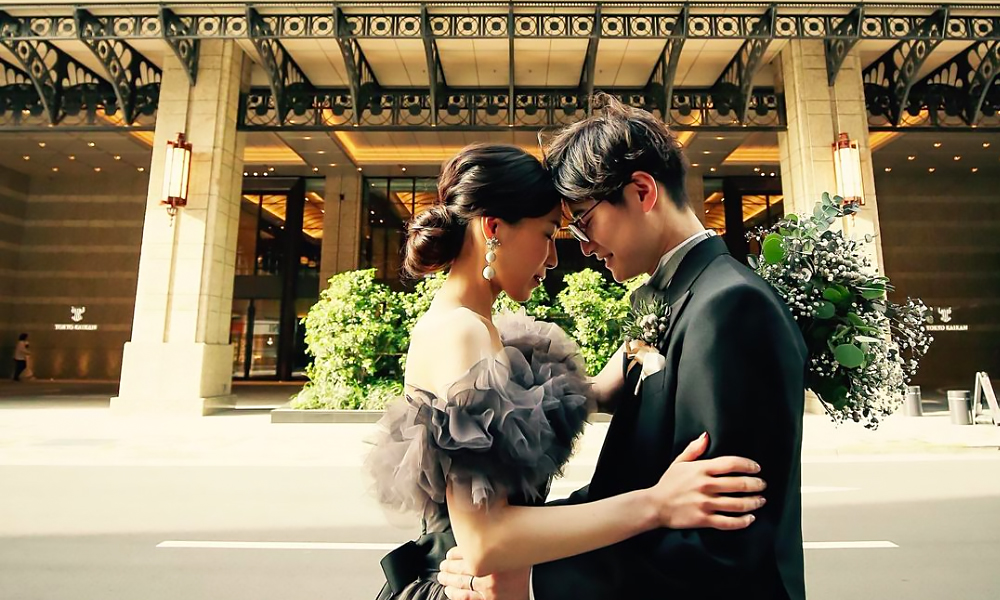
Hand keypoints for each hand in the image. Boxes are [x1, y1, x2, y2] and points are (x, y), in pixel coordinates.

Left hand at [438, 547, 529, 599]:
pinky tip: (449, 591)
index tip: (449, 554)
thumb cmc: (527, 567)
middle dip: (448, 566)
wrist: (538, 585)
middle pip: (461, 566)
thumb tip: (479, 531)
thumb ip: (497, 540)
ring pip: (461, 582)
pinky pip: (467, 598)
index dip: (454, 553)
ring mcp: (489, 588)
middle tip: (442, 565)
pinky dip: (455, 594)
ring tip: (442, 576)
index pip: (467, 551)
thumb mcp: (513, 547)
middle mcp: (490, 571)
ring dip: (448, 579)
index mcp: (495, 554)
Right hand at [650, 432, 766, 529]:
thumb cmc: (668, 483)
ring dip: (753, 502)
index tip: (756, 468)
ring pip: (737, 504)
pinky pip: (728, 522)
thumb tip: (706, 436)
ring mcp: (705, 504)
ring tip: (761, 500)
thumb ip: (694, 449)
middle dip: (756, 484)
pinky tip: (750, 518)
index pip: (731, 463)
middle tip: (763, 485)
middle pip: (739, 484)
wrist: (655, 506)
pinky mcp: (704, 520)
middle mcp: (705, 486)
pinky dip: (742, 521)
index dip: (748, 465)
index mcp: (701, 469)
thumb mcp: (679, 462)